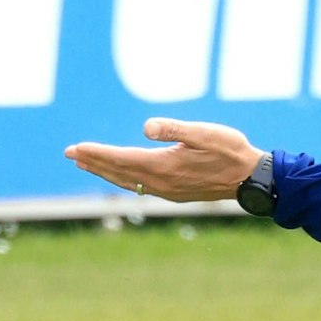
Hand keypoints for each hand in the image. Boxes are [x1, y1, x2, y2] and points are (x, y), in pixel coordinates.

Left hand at [65, 119, 262, 203]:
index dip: (97, 153)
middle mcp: (162, 182)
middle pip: (119, 173)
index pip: (122, 159)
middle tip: (70, 154)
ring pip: (127, 182)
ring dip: (105, 172)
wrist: (251, 179)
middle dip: (93, 162)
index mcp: (165, 166)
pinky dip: (122, 179)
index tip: (75, 148)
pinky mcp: (175, 193)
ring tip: (87, 163)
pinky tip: (120, 176)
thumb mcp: (205, 133)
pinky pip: (139, 187)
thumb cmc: (230, 150)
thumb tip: (146, 127)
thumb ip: (175, 129)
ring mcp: (167, 191)